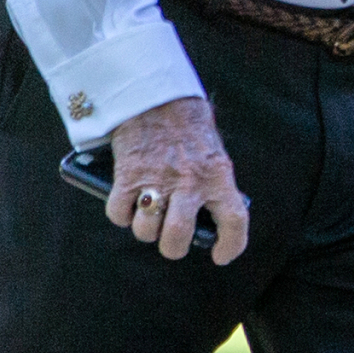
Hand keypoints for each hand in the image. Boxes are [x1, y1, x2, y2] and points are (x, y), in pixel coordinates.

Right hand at [106, 95, 249, 264]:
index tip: (221, 256)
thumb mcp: (213, 154)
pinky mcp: (127, 176)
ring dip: (145, 229)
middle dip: (173, 248)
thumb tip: (207, 218)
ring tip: (149, 216)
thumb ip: (213, 184)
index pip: (234, 221)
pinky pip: (119, 213)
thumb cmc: (189, 128)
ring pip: (146, 230)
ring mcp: (157, 181)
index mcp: (218, 177)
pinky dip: (120, 214)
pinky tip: (126, 204)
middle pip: (178, 237)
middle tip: (172, 243)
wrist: (157, 96)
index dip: (231, 245)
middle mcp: (189, 183)